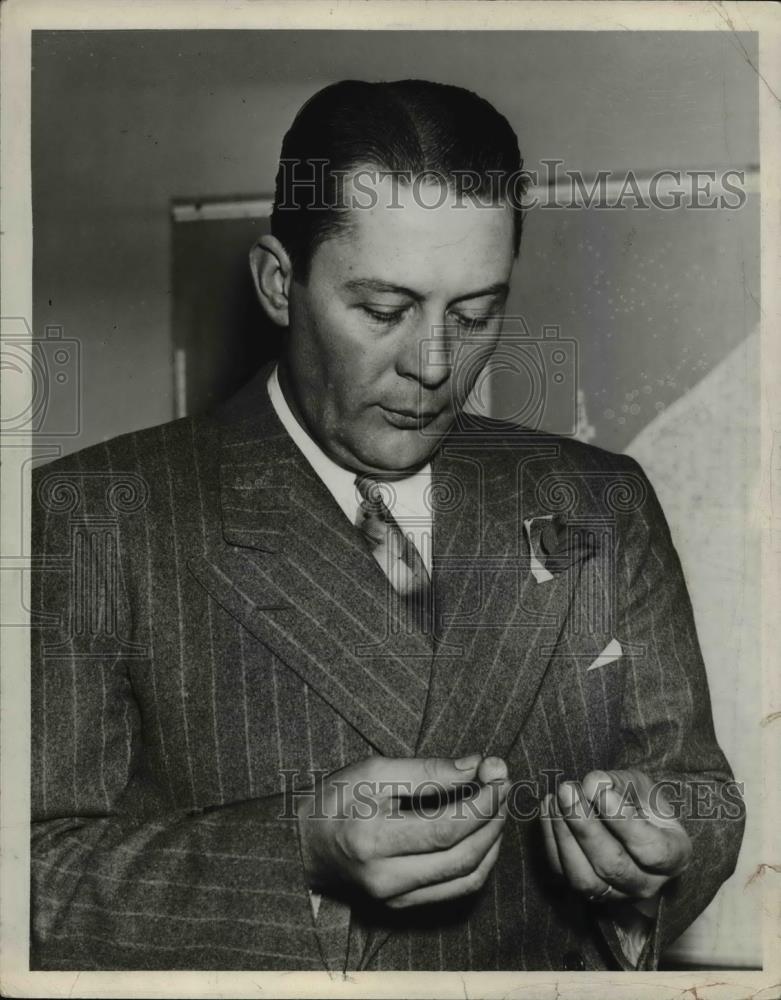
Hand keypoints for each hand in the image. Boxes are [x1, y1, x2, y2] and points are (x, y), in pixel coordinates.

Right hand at [296, 753, 508, 908]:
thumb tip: (476, 766)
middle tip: (503, 786)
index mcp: (373, 839)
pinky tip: (483, 835)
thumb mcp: (373, 771)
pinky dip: (478, 862)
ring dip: (491, 842)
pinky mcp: (401, 906)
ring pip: (466, 878)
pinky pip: (455, 890)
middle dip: (492, 819)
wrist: (302, 844)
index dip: (482, 802)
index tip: (498, 773)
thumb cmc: (335, 800)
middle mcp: (385, 878)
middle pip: (462, 856)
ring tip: (497, 807)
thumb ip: (427, 771)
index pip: (446, 828)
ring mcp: (394, 898)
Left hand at [540, 768, 691, 902]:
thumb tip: (593, 783)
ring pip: (585, 878)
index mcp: (674, 857)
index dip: (623, 821)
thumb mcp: (640, 785)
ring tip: (557, 799)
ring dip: (565, 835)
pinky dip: (551, 839)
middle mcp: (648, 884)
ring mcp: (615, 893)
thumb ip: (620, 783)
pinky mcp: (585, 890)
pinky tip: (549, 806)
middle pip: (613, 866)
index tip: (600, 792)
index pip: (651, 850)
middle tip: (568, 790)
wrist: (628, 820)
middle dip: (585, 826)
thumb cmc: (640, 802)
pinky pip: (562, 872)